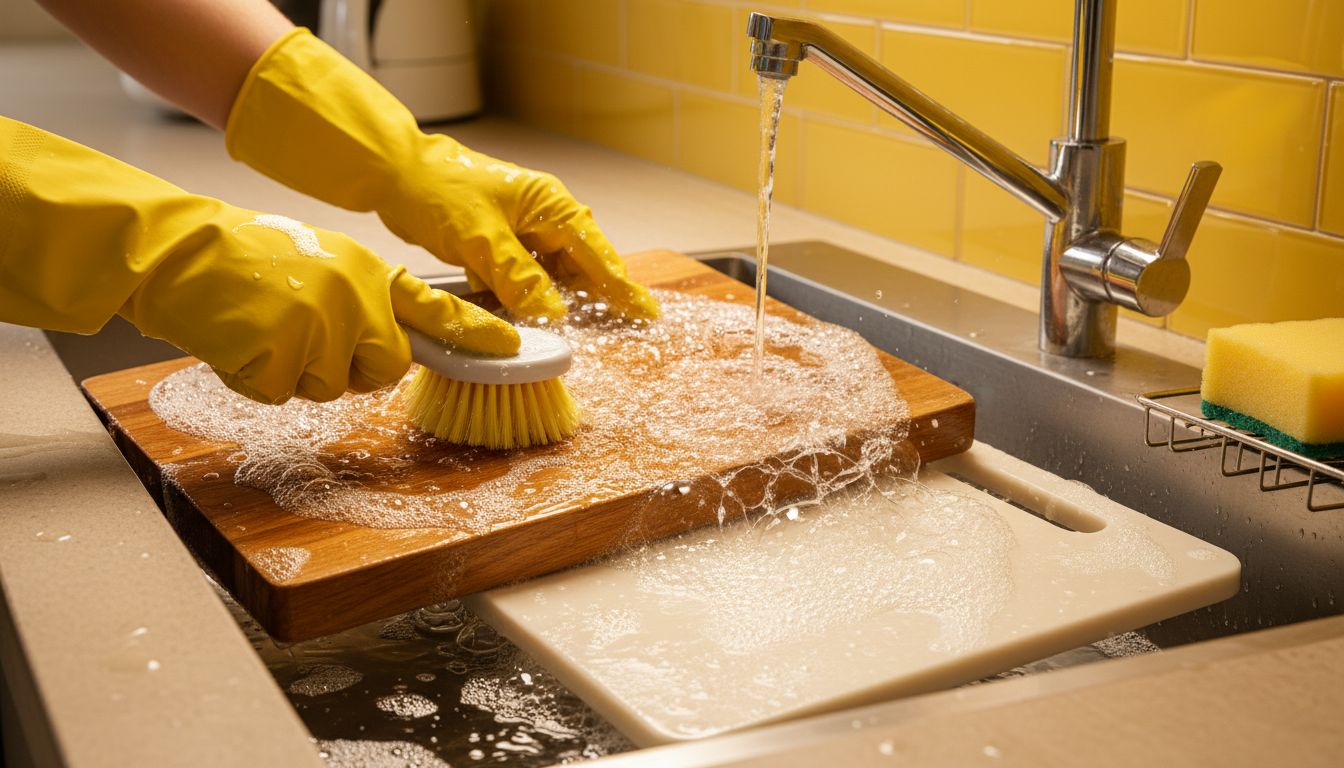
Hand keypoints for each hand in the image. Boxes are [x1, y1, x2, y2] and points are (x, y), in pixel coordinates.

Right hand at [124, 212, 519, 403]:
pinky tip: (245, 342)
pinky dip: (262, 380)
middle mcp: (357, 300)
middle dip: (358, 368)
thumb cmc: (253, 259)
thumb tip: (390, 348)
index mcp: (370, 272)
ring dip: (301, 372)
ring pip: (334, 388)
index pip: (435, 307)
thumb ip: (366, 299)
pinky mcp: (284, 360)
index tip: (512, 347)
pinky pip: (287, 396)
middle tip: (312, 337)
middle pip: (388, 367)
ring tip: (269, 327)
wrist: (185, 254)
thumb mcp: (327, 262)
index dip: (475, 331)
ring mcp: (323, 330)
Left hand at [226, 29, 659, 322]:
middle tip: (615, 327)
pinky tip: (524, 315)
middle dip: (593, 296)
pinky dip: (525, 296)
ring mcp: (522, 229)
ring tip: (568, 327)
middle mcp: (543, 215)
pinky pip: (524, 276)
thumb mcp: (481, 241)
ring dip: (554, 300)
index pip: (596, 252)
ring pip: (552, 274)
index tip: (646, 313)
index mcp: (549, 204)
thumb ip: (520, 279)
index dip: (621, 286)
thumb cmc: (438, 192)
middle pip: (580, 265)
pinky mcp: (501, 243)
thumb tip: (555, 313)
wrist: (394, 174)